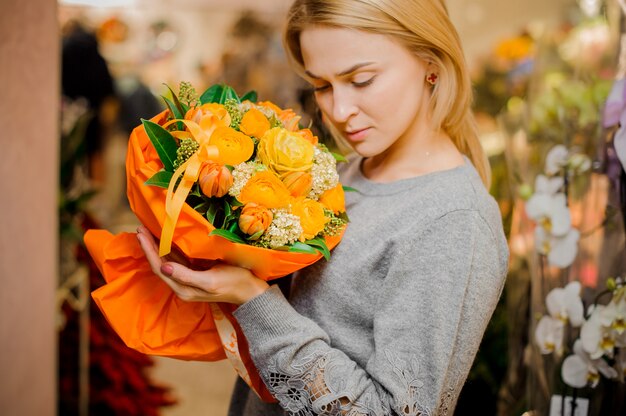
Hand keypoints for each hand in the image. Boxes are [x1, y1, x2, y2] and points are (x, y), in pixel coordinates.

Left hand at [136, 225, 269, 304]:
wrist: (250, 290)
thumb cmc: (234, 283)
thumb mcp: (210, 280)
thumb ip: (186, 275)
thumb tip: (164, 268)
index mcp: (183, 289)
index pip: (160, 268)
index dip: (149, 251)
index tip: (141, 234)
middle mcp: (182, 285)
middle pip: (160, 264)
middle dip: (149, 247)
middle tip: (140, 228)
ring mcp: (188, 278)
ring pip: (167, 261)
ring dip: (157, 246)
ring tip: (147, 231)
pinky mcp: (196, 272)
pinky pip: (178, 259)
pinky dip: (169, 248)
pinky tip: (165, 238)